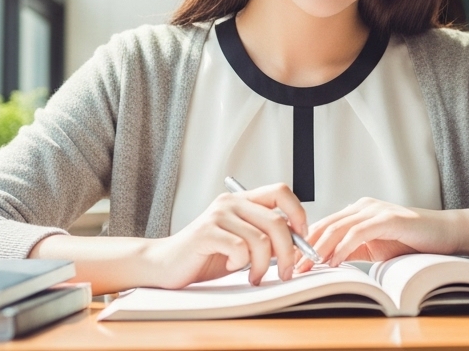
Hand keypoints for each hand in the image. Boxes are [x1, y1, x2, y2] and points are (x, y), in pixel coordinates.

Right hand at [141, 182, 307, 288]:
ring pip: (261, 240)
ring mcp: (218, 216)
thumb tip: (298, 243)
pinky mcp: (206, 233)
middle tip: (286, 272)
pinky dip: (241, 264)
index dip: (298, 213)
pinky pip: (240, 249)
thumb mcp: (242, 243)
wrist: (165, 265)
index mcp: (242, 201)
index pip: (281, 192)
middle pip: (277, 221)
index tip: (302, 238)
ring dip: (263, 265)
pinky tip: (231, 267)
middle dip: (288, 252)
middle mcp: (231, 203)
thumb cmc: (205, 256)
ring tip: (254, 276)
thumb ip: (266, 237)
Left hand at [296, 198, 460, 272]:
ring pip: (338, 227)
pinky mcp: (388, 218)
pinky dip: (342, 247)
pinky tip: (333, 261)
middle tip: (292, 267)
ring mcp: (375, 210)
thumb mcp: (374, 248)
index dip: (305, 244)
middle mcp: (363, 206)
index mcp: (358, 212)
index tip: (292, 262)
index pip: (323, 225)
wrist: (445, 234)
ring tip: (308, 267)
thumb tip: (325, 261)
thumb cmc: (412, 241)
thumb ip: (352, 250)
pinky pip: (358, 232)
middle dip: (306, 248)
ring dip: (319, 249)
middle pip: (325, 225)